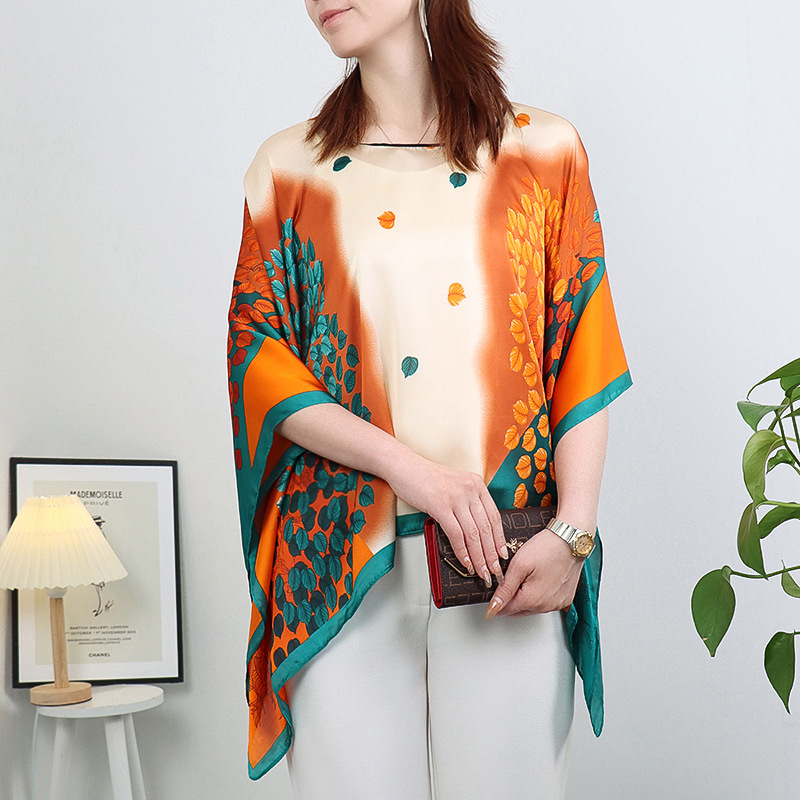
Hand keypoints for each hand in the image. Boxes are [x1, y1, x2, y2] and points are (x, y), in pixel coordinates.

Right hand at [386, 453, 506, 586]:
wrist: (405, 467)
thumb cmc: (427, 478)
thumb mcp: (455, 485)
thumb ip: (468, 502)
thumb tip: (478, 531)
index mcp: (477, 484)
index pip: (495, 516)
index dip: (499, 539)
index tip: (502, 554)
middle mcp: (470, 489)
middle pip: (486, 528)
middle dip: (491, 554)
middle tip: (494, 570)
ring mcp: (456, 497)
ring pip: (473, 534)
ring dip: (479, 557)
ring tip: (481, 571)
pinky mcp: (440, 505)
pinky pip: (456, 534)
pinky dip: (462, 551)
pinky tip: (465, 562)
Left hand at [485, 529, 583, 616]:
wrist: (572, 540)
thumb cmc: (547, 547)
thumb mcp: (519, 565)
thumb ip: (505, 588)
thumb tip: (494, 606)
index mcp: (532, 600)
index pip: (505, 610)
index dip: (495, 601)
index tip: (494, 590)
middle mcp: (546, 607)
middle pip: (518, 611)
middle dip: (510, 599)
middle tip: (510, 578)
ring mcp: (557, 604)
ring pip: (532, 608)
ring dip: (524, 597)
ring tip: (526, 576)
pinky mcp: (565, 599)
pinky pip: (546, 603)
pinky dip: (539, 595)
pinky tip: (538, 579)